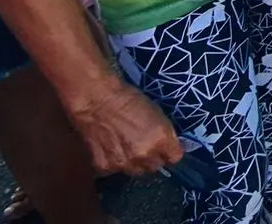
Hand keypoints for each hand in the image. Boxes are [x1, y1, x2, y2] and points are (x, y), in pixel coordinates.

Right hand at [66, 80, 182, 176]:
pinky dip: (115, 163)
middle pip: (155, 167)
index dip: (171, 152)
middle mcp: (145, 155)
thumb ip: (165, 134)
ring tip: (126, 147)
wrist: (96, 100)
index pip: (175, 158)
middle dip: (153, 158)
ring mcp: (124, 164)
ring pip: (136, 171)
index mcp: (161, 139)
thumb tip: (170, 146)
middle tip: (144, 145)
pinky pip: (116, 171)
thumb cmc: (129, 99)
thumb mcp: (157, 112)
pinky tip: (111, 149)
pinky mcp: (105, 168)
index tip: (166, 148)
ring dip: (135, 163)